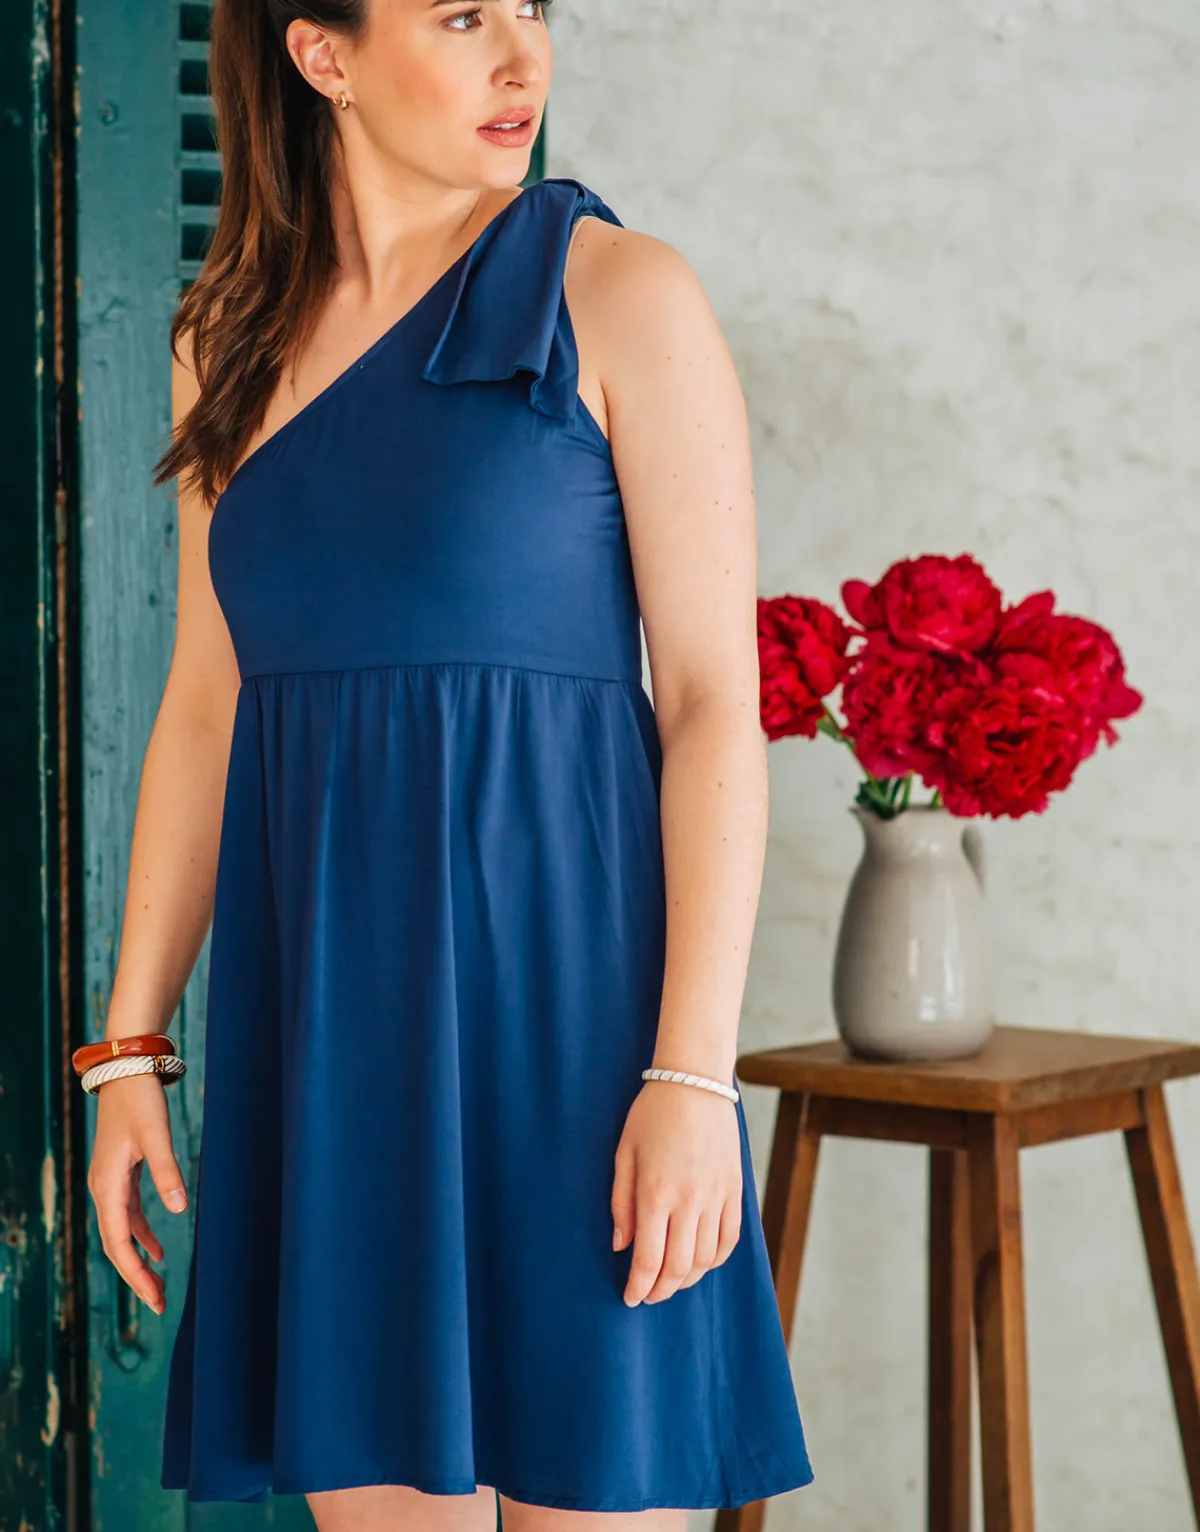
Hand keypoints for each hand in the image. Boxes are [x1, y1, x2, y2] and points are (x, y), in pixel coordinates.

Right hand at [87, 1073, 189, 1314]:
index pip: (118, 1242)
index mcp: (108, 1186)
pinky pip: (127, 1215)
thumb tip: (178, 1210)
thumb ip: (167, 1171)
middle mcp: (104, 1189)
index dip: (134, 1273)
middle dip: (136, 1275)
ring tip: (158, 1286)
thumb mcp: (156, 1135)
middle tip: (159, 1303)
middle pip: (116, 1245)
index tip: (154, 1297)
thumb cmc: (141, 1102)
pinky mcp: (121, 1173)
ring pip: (121, 1232)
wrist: (128, 1072)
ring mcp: (111, 1183)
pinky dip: (141, 1234)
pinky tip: (156, 1249)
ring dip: (138, 1259)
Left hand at [610, 1078, 742, 1306]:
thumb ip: (621, 1203)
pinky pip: (730, 1239)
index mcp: (655, 1193)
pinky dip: (716, 1260)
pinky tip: (702, 1262)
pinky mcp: (735, 1190)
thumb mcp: (624, 1154)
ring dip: (687, 1279)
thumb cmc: (652, 1114)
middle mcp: (689, 1200)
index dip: (638, 1286)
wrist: (695, 1082)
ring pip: (707, 1260)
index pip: (648, 1259)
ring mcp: (716, 1197)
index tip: (630, 1298)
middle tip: (648, 1295)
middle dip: (661, 1291)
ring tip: (671, 1280)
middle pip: (679, 1268)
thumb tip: (621, 1246)